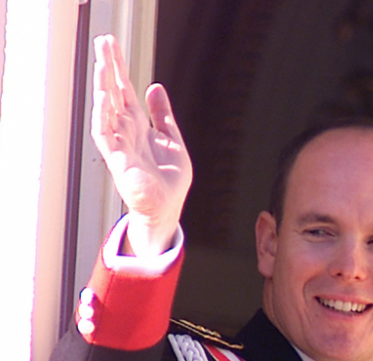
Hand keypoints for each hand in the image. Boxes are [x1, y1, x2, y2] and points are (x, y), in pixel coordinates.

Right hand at [90, 34, 191, 256]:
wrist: (168, 208)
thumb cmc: (169, 180)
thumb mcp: (172, 140)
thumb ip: (163, 115)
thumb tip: (155, 87)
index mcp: (139, 126)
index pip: (125, 90)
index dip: (119, 67)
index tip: (112, 43)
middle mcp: (126, 131)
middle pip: (114, 92)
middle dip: (108, 67)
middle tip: (102, 40)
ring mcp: (120, 144)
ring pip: (107, 109)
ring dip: (103, 86)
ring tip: (101, 63)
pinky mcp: (118, 160)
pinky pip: (106, 134)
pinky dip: (103, 116)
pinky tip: (103, 98)